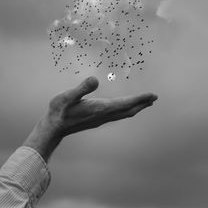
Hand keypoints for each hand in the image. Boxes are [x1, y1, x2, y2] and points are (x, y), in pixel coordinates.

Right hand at [23, 76, 157, 160]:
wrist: (53, 128)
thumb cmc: (59, 111)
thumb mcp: (67, 96)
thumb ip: (81, 88)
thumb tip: (95, 79)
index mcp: (100, 109)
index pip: (125, 103)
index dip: (139, 99)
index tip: (152, 95)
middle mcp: (103, 115)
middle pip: (128, 110)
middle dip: (142, 104)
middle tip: (154, 98)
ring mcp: (100, 119)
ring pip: (123, 114)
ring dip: (135, 108)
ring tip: (145, 103)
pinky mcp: (97, 120)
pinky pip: (117, 115)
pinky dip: (126, 110)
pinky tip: (124, 108)